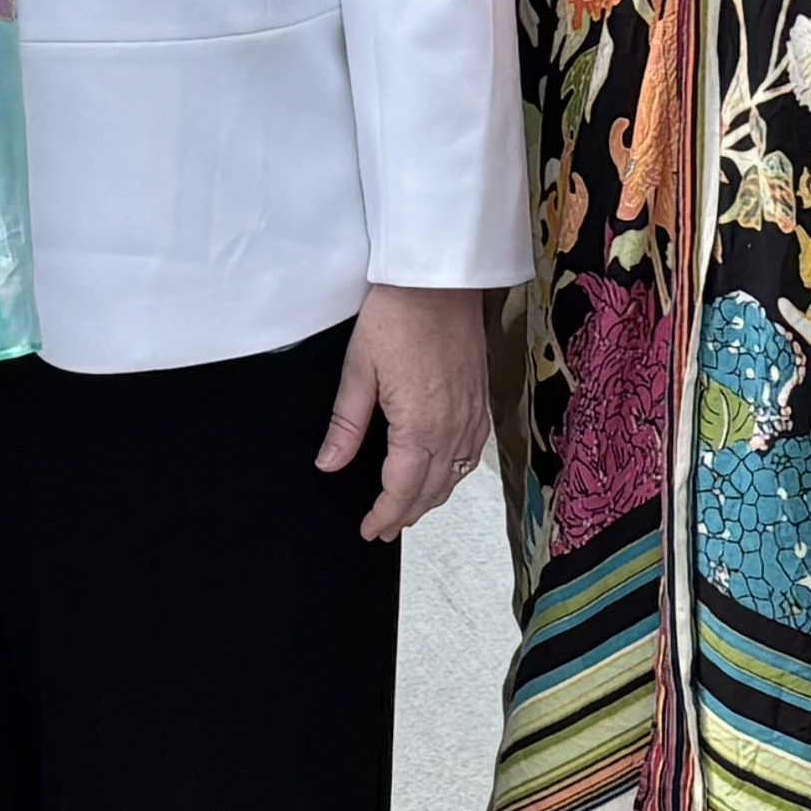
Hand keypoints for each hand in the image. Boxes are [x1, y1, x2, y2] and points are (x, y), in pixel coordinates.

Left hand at [319, 282, 493, 542]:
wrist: (440, 280)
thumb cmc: (399, 315)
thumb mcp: (358, 370)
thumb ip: (346, 424)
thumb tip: (330, 463)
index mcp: (419, 425)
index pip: (402, 489)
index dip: (385, 515)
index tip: (370, 530)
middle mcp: (452, 426)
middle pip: (431, 489)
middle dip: (406, 513)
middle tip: (383, 528)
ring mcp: (471, 414)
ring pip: (454, 475)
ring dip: (431, 497)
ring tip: (408, 508)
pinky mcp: (480, 399)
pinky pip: (472, 452)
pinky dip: (455, 472)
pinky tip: (443, 472)